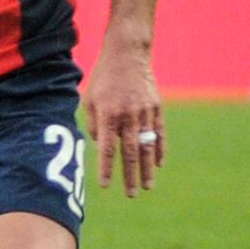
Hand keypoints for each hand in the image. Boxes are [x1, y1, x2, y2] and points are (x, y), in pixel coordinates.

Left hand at [84, 37, 164, 197]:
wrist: (127, 54)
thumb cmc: (103, 78)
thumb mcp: (89, 99)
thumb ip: (94, 125)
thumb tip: (101, 148)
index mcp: (108, 114)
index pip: (107, 148)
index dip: (106, 168)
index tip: (106, 186)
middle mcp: (128, 115)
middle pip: (130, 152)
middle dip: (130, 175)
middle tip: (131, 194)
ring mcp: (145, 112)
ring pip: (147, 146)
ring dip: (148, 169)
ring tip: (147, 187)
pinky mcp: (157, 107)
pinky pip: (159, 133)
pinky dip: (159, 149)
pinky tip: (158, 164)